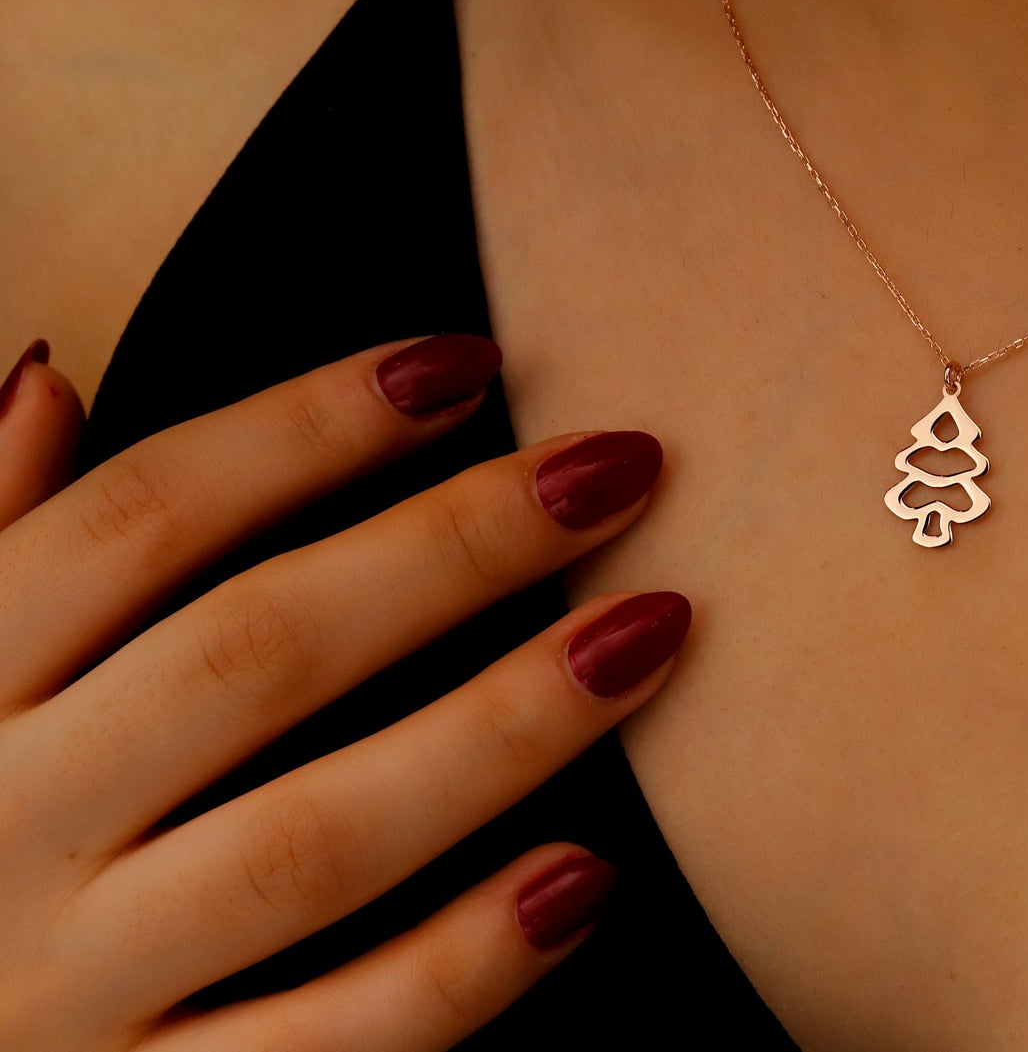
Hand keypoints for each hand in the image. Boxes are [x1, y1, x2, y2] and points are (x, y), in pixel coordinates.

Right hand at [0, 335, 687, 1049]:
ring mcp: (80, 985)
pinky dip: (462, 964)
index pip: (136, 522)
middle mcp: (7, 831)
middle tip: (621, 467)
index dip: (305, 424)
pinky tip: (586, 878)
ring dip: (496, 731)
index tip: (468, 360)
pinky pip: (333, 1046)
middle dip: (451, 549)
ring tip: (648, 634)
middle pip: (251, 656)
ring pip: (314, 841)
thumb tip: (51, 376)